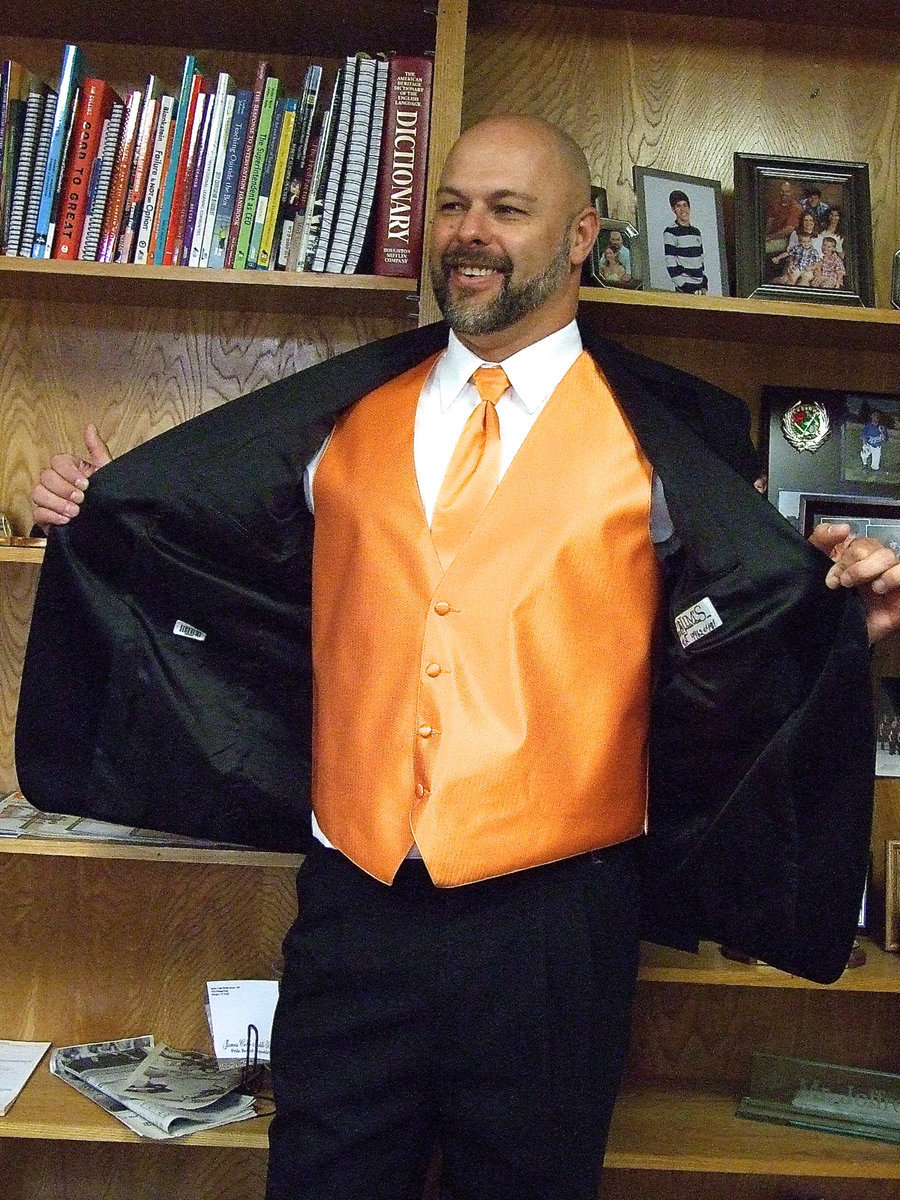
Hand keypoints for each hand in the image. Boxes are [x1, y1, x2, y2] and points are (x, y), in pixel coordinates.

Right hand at [31, 424, 111, 530]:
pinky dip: (52, 516)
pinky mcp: (43, 517)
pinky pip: (37, 512)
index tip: (86, 484)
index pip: (57, 461)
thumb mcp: (107, 472)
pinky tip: (67, 520)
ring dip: (57, 502)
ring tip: (76, 512)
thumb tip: (90, 427)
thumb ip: (98, 450)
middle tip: (82, 499)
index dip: (69, 472)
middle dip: (64, 488)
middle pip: (46, 476)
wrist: (108, 525)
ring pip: (37, 493)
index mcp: (68, 469)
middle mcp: (54, 482)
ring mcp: (46, 499)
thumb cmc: (106, 497)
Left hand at [811, 521, 899, 643]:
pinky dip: (895, 576)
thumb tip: (843, 528)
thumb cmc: (824, 601)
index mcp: (854, 555)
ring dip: (875, 569)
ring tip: (866, 587)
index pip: (858, 541)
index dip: (846, 556)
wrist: (828, 637)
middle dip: (857, 565)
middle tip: (843, 583)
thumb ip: (822, 540)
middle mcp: (873, 564)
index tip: (831, 578)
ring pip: (892, 557)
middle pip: (876, 547)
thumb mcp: (814, 566)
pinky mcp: (899, 596)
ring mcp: (889, 578)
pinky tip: (880, 588)